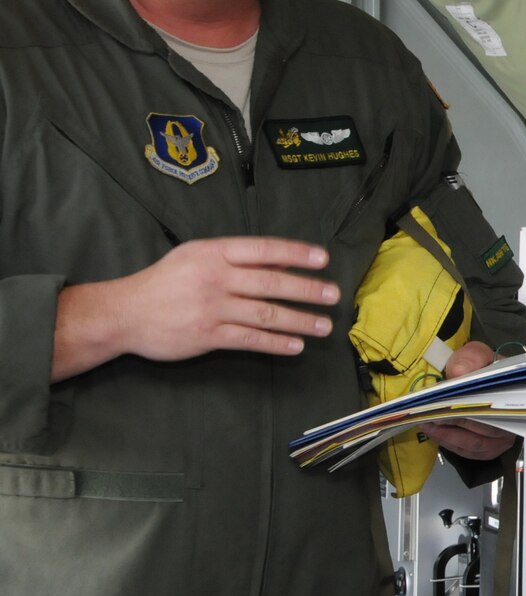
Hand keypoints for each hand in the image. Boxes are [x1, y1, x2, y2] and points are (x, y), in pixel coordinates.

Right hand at [55, 237, 338, 379]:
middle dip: (307, 289)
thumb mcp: (195, 256)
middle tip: (333, 295)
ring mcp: (211, 308)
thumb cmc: (163, 281)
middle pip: (271, 283)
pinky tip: (296, 346)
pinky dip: (275, 343)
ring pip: (265, 314)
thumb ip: (233, 258)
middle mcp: (215, 278)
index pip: (263, 250)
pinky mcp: (207, 336)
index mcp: (213, 253)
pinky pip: (249, 339)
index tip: (323, 259)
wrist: (123, 313)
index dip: (295, 254)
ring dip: (299, 320)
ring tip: (324, 326)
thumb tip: (278, 263)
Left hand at [427, 343, 516, 459]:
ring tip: (427, 423)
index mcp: (517, 393)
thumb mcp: (477, 354)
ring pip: (474, 444)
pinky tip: (435, 432)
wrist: (483, 382)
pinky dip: (449, 444)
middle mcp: (515, 419)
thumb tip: (458, 372)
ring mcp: (504, 437)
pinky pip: (469, 452)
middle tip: (430, 415)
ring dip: (447, 435)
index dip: (471, 404)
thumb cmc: (482, 369)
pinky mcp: (491, 449)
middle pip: (485, 427)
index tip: (446, 403)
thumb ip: (470, 358)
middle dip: (454, 422)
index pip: (498, 403)